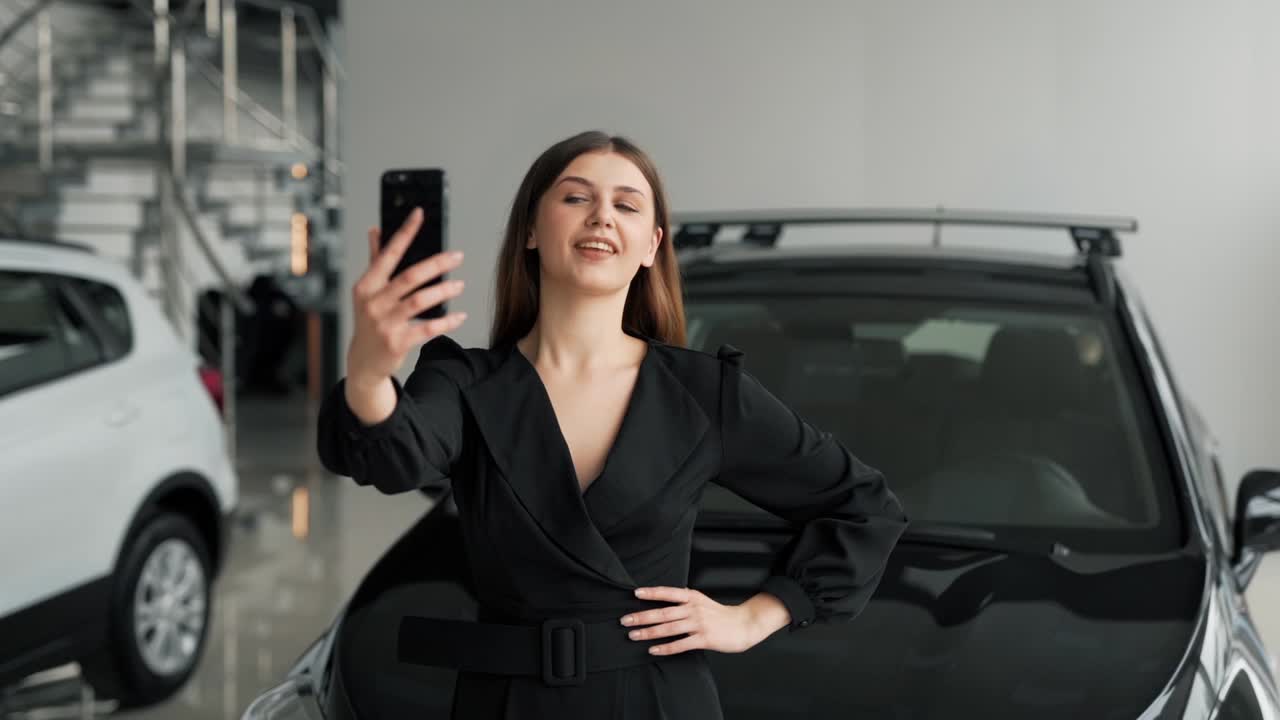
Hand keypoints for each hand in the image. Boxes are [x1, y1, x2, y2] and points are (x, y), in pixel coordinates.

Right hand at [346, 207, 466, 388]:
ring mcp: (384, 323)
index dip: (405, 233)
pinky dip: (446, 321)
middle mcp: (373, 302)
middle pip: (409, 277)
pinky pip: (428, 328)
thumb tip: (375, 230)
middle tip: (457, 256)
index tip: (419, 214)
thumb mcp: (368, 291)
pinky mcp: (397, 342)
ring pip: (419, 301)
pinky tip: (460, 316)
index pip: (388, 254)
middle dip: (436, 264)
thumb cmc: (369, 320)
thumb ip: (375, 260)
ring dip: (444, 292)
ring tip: (460, 285)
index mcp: (366, 285)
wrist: (364, 362)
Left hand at [620, 586, 779, 656]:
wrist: (744, 624)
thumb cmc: (720, 614)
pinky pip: (680, 644)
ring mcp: (699, 624)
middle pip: (663, 612)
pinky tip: (653, 650)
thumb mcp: (702, 601)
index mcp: (693, 597)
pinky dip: (665, 648)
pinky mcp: (704, 639)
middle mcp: (694, 609)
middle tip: (625, 620)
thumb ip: (685, 601)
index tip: (635, 593)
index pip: (668, 592)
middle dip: (642, 616)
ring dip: (649, 633)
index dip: (651, 592)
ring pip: (669, 629)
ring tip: (633, 636)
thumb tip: (663, 601)